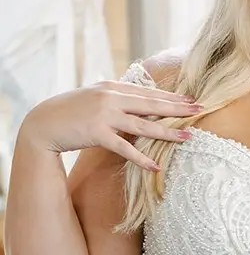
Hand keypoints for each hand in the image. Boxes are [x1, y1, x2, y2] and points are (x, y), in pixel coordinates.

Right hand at [20, 81, 202, 172]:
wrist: (44, 123)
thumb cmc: (72, 112)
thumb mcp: (97, 99)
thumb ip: (119, 101)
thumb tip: (143, 106)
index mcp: (113, 88)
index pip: (149, 92)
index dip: (171, 96)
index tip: (192, 99)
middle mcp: (111, 98)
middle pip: (151, 104)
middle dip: (177, 108)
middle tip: (200, 109)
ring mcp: (104, 115)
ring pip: (143, 125)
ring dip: (167, 132)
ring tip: (188, 137)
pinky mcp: (96, 133)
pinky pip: (124, 148)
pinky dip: (141, 158)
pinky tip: (156, 166)